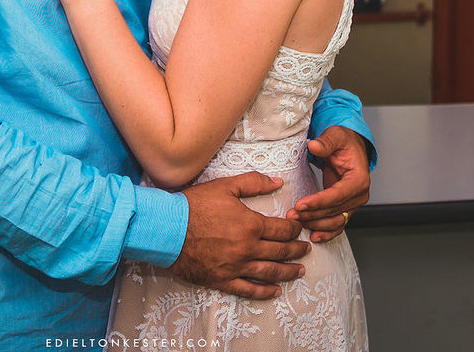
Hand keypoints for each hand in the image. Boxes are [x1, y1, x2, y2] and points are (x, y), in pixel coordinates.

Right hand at [169, 172, 309, 299]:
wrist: (167, 229)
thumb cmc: (194, 205)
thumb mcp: (225, 186)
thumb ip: (253, 183)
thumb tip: (278, 182)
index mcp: (251, 225)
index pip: (282, 230)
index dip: (294, 229)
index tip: (299, 228)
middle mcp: (248, 248)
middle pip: (280, 252)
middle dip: (296, 250)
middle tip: (306, 249)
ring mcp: (236, 267)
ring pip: (269, 272)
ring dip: (287, 272)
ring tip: (300, 271)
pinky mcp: (223, 280)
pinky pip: (248, 290)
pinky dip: (264, 292)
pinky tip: (275, 291)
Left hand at [287, 126, 370, 241]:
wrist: (350, 147)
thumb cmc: (344, 141)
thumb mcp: (336, 135)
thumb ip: (326, 142)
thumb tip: (314, 145)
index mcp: (359, 179)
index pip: (338, 195)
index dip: (319, 202)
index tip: (300, 204)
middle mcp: (360, 194)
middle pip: (334, 210)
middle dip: (312, 214)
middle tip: (292, 214)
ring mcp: (354, 203)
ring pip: (335, 221)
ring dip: (316, 224)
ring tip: (297, 222)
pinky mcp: (346, 208)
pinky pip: (337, 224)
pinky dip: (326, 232)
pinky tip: (314, 236)